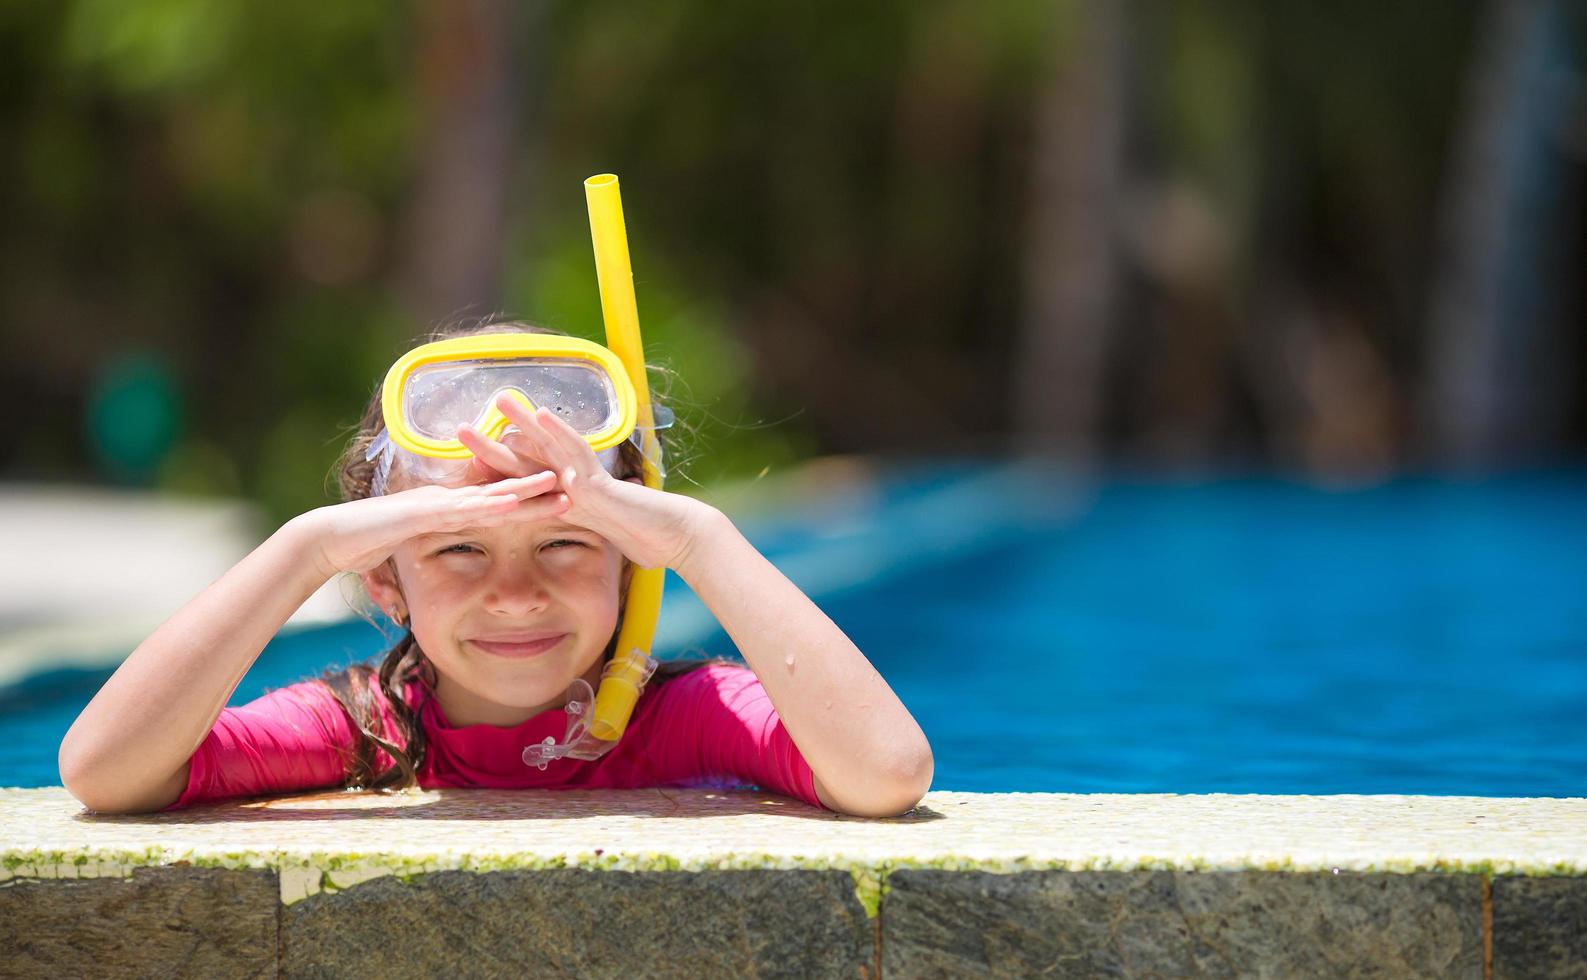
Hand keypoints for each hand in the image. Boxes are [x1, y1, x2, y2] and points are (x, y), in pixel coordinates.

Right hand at [302, 472, 563, 575]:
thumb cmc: (363, 549)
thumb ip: (423, 560)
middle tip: (574, 481)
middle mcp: (445, 500)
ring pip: (488, 494)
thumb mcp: (407, 558)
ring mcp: (435, 503)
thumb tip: (428, 587)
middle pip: (500, 492)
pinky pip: (462, 508)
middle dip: (538, 487)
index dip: (527, 498)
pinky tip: (514, 502)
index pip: (494, 501)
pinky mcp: (422, 512)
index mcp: (445, 508)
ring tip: (558, 484)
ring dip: (524, 490)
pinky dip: (489, 505)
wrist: (328, 541)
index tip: (558, 496)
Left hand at [456, 395, 712, 568]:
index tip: (472, 458)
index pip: (528, 483)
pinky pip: (575, 454)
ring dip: (521, 423)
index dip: (500, 471)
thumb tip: (587, 538)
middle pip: (526, 460)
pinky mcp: (598, 485)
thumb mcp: (611, 541)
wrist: (675, 538)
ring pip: (547, 446)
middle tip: (462, 425)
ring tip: (500, 399)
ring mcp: (585, 481)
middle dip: (494, 442)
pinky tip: (540, 414)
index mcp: (568, 500)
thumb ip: (596, 534)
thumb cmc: (649, 541)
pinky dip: (557, 432)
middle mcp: (573, 486)